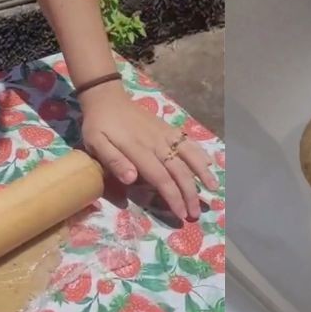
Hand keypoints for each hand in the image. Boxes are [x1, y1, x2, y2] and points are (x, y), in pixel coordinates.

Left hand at [79, 82, 218, 220]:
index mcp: (138, 150)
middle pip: (179, 171)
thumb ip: (114, 161)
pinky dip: (200, 152)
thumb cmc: (99, 126)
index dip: (173, 197)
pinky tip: (210, 163)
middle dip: (190, 193)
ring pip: (189, 155)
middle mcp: (156, 143)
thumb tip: (132, 180)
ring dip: (202, 173)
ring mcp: (164, 134)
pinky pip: (187, 141)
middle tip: (196, 213)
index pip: (161, 178)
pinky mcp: (168, 128)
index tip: (182, 214)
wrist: (107, 98)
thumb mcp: (96, 144)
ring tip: (213, 189)